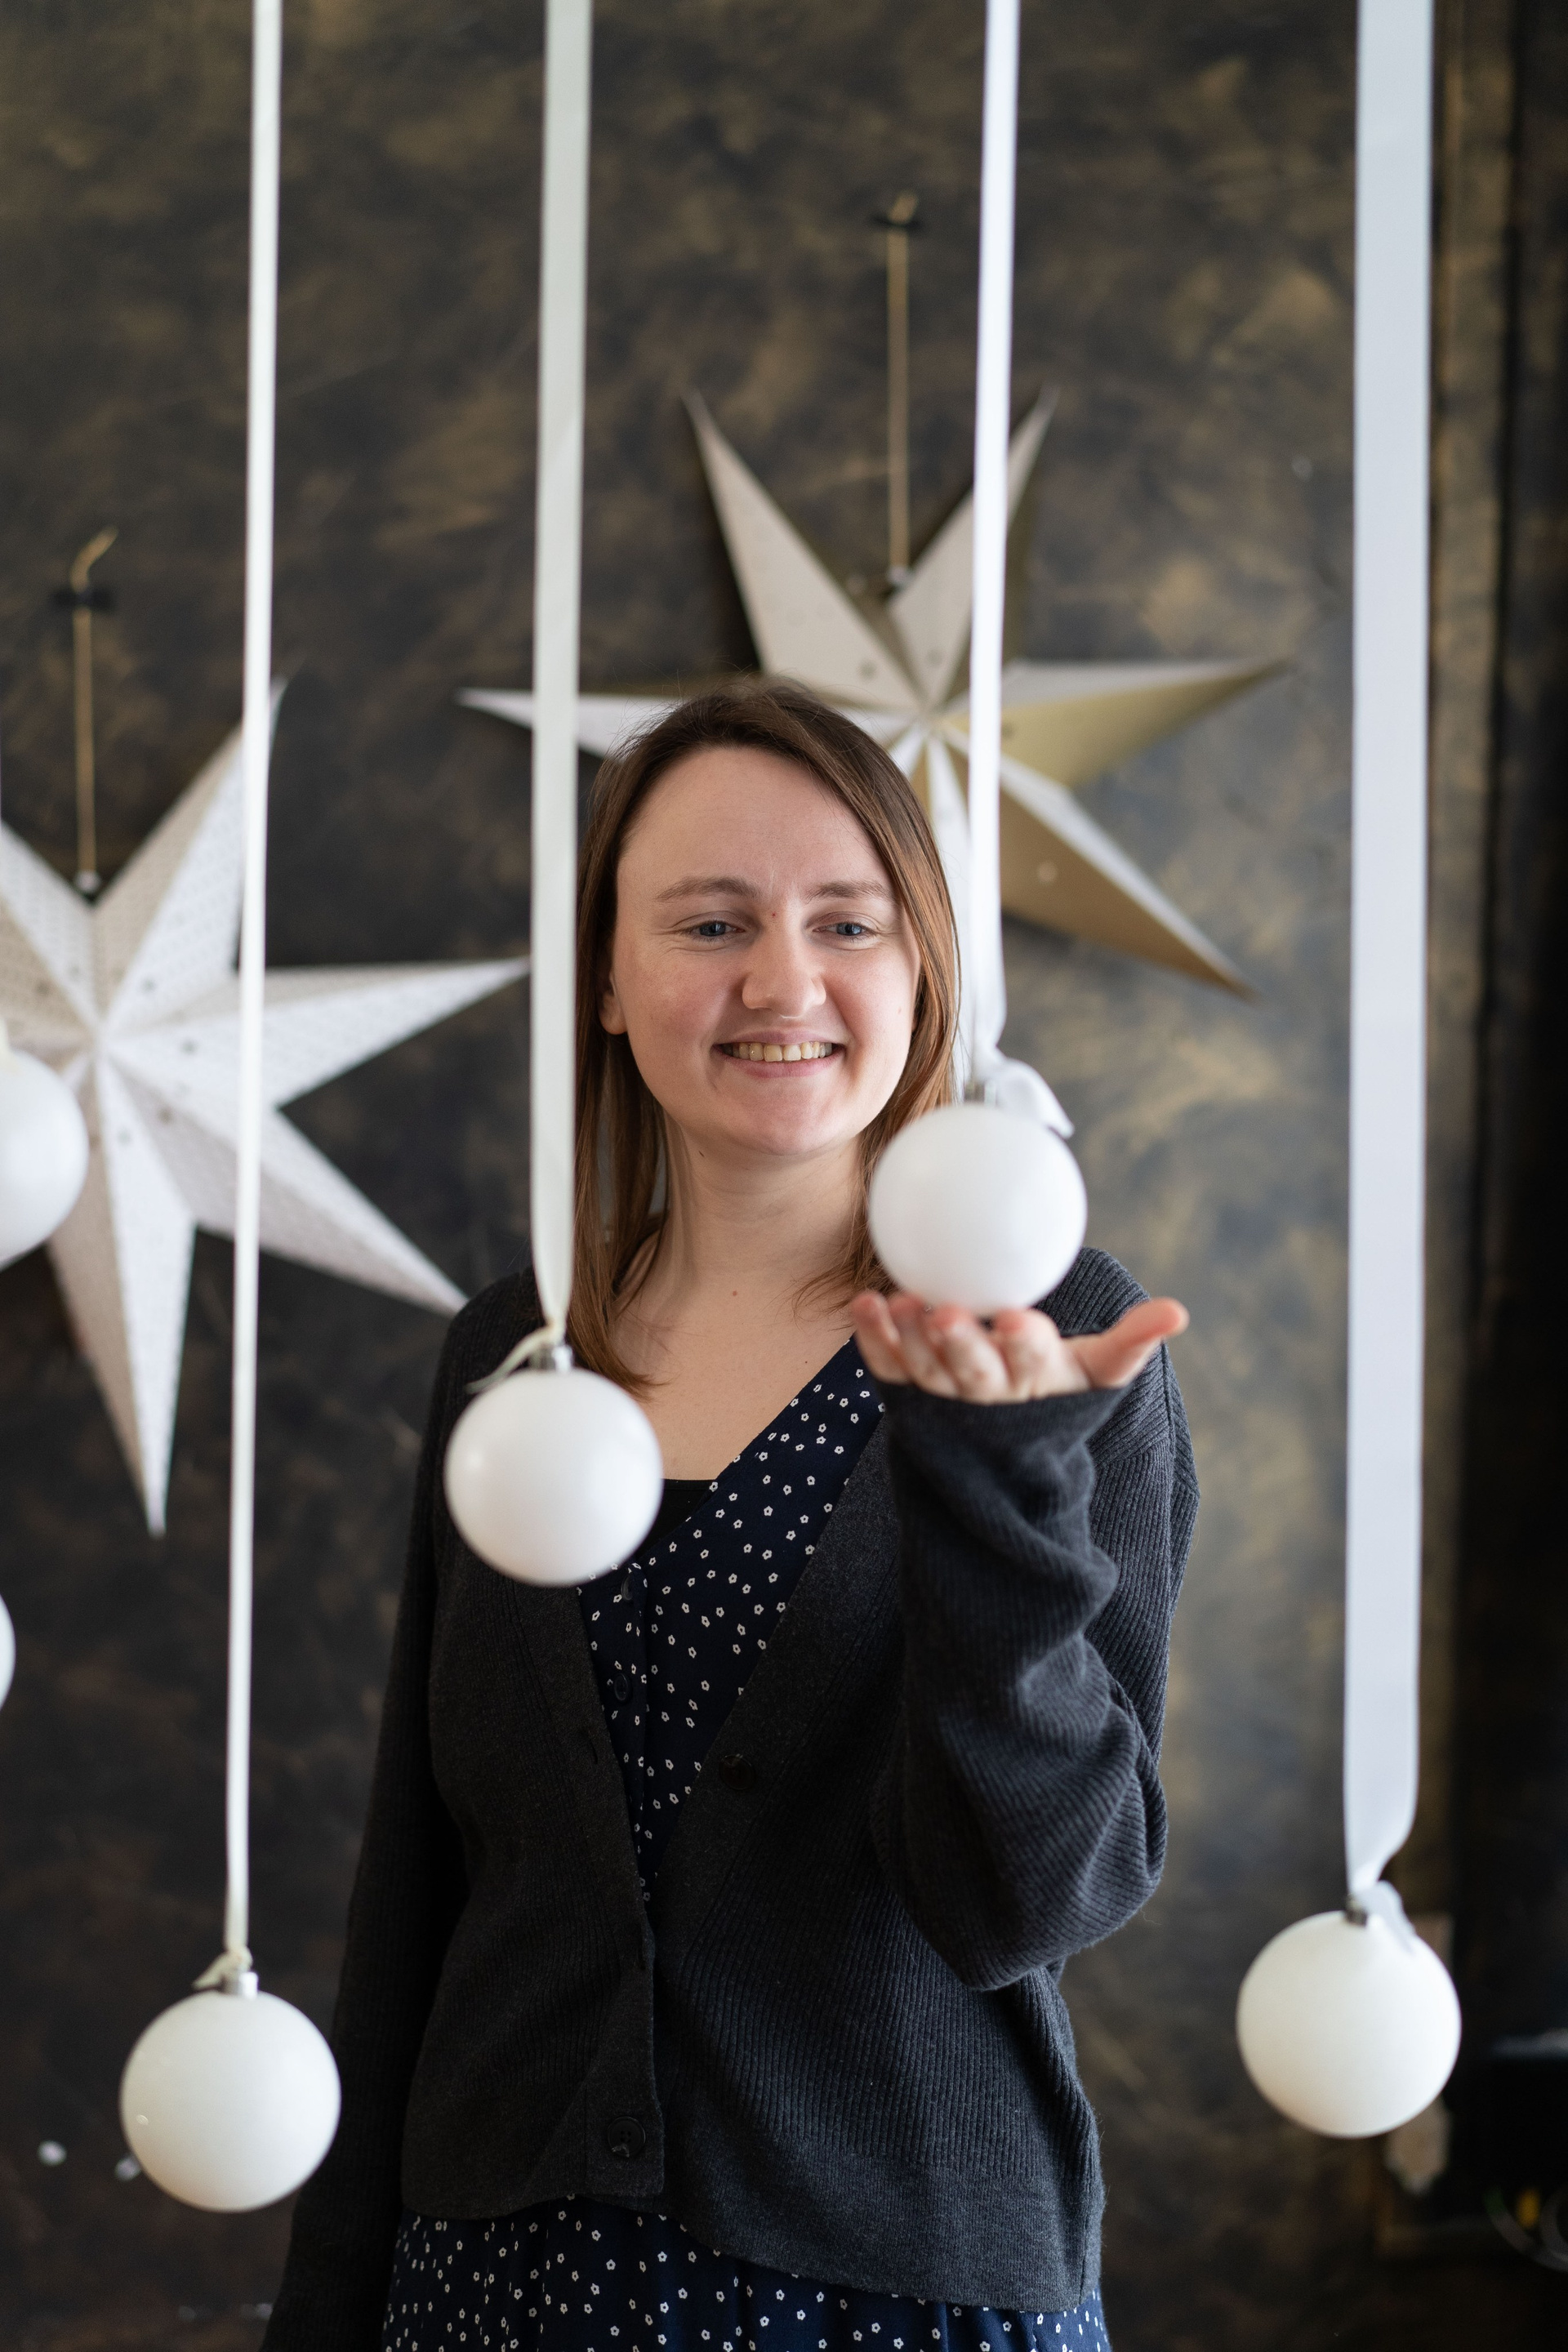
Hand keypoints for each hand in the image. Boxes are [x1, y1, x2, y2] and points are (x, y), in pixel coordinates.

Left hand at [850, 1290, 1188, 1402]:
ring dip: (908, 1337)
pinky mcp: (908, 1395)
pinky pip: (887, 1368)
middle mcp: (987, 1396)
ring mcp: (943, 1398)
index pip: (1032, 1362)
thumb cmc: (1055, 1394)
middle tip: (945, 1313)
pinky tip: (864, 1304)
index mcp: (1035, 1383)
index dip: (1025, 1344)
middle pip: (973, 1371)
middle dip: (960, 1344)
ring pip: (925, 1369)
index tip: (1015, 1320)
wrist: (1001, 1455)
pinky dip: (872, 1340)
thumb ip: (1132, 1341)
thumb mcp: (1097, 1375)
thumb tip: (1179, 1312)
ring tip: (898, 1302)